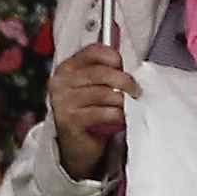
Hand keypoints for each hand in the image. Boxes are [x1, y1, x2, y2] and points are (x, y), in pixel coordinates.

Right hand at [49, 40, 135, 178]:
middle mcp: (61, 82)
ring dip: (122, 102)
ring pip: (104, 94)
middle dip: (125, 82)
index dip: (114, 57)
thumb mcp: (96, 87)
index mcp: (68, 68)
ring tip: (126, 107)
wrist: (77, 143)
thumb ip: (108, 72)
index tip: (124, 67)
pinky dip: (117, 116)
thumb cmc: (90, 111)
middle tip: (135, 90)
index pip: (93, 51)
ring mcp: (62, 102)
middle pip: (102, 73)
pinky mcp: (69, 120)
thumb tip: (133, 66)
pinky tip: (120, 119)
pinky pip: (103, 113)